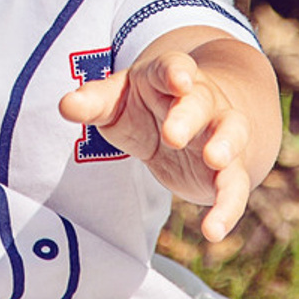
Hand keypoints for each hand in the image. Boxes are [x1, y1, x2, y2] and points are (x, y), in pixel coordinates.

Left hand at [58, 29, 272, 242]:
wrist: (190, 127)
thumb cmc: (144, 107)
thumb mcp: (117, 101)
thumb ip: (93, 102)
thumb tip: (65, 105)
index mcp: (170, 77)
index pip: (174, 67)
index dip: (176, 72)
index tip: (178, 80)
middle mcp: (202, 101)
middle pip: (200, 103)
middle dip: (188, 117)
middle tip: (173, 135)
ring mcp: (219, 134)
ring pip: (231, 134)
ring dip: (225, 146)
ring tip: (214, 160)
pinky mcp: (227, 171)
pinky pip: (233, 187)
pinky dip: (227, 208)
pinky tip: (213, 231)